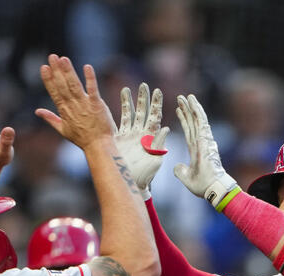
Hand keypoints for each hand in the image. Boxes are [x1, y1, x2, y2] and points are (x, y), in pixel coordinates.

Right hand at [36, 54, 115, 150]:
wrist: (98, 146)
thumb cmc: (82, 139)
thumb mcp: (63, 129)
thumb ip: (50, 118)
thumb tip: (37, 111)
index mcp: (64, 111)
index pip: (54, 92)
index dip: (48, 79)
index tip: (44, 67)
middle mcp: (73, 106)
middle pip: (63, 86)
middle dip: (57, 71)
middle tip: (52, 56)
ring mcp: (85, 105)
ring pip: (75, 85)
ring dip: (69, 72)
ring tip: (64, 59)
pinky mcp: (97, 105)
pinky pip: (93, 89)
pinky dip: (90, 78)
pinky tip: (87, 67)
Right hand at [115, 82, 168, 197]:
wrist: (131, 182)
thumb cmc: (146, 175)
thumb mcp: (156, 160)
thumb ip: (159, 144)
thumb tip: (166, 128)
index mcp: (152, 138)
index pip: (156, 117)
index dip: (156, 104)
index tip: (158, 91)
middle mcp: (142, 134)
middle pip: (144, 112)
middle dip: (144, 99)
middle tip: (144, 85)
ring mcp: (131, 134)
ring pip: (131, 114)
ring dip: (131, 102)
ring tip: (128, 88)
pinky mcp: (121, 137)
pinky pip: (121, 121)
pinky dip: (121, 111)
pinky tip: (118, 101)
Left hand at [172, 93, 237, 209]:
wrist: (212, 188)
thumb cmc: (203, 186)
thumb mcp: (186, 178)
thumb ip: (180, 171)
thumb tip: (177, 167)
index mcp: (196, 150)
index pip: (188, 131)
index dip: (184, 120)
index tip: (179, 110)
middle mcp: (200, 143)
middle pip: (192, 122)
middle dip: (186, 110)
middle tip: (181, 98)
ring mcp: (204, 140)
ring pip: (197, 119)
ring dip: (191, 107)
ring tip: (186, 96)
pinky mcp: (206, 139)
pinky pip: (201, 122)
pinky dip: (197, 111)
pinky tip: (193, 102)